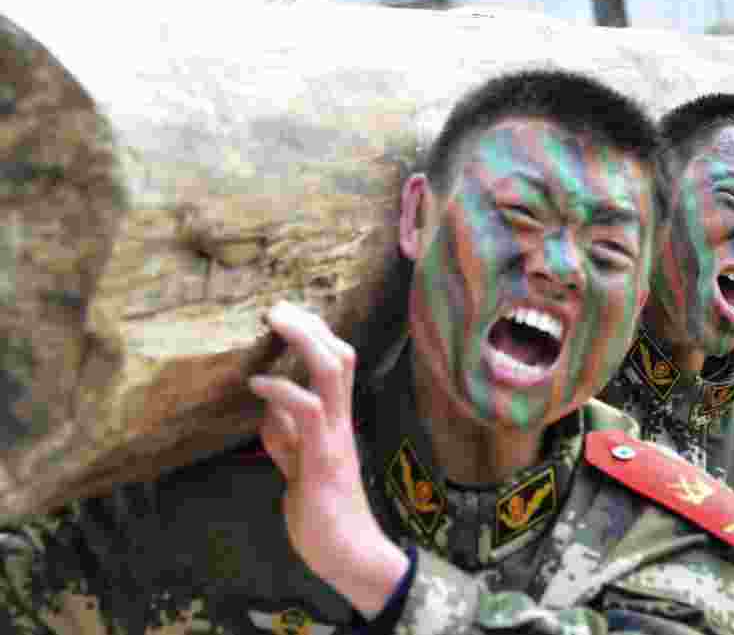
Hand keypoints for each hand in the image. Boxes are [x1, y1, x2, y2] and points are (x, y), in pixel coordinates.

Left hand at [249, 301, 408, 617]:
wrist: (348, 554)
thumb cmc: (323, 512)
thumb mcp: (296, 464)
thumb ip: (285, 434)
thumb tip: (268, 404)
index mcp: (337, 420)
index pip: (337, 363)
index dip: (314, 333)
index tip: (285, 314)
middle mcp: (342, 421)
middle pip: (339, 356)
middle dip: (309, 325)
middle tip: (276, 306)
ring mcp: (336, 437)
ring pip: (331, 373)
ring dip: (303, 341)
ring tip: (274, 322)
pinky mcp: (323, 459)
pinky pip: (309, 413)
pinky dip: (282, 391)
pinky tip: (258, 383)